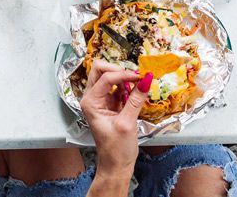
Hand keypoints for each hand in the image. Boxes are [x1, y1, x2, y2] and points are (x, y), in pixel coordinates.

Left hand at [81, 61, 152, 181]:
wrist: (116, 165)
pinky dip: (126, 86)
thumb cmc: (116, 150)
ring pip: (108, 75)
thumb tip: (146, 80)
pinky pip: (116, 86)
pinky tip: (134, 93)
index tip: (140, 77)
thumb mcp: (127, 123)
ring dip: (123, 77)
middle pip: (101, 70)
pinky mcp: (109, 102)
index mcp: (90, 102)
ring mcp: (100, 99)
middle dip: (118, 70)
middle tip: (135, 77)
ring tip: (137, 87)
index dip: (123, 74)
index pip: (105, 77)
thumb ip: (136, 100)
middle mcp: (92, 97)